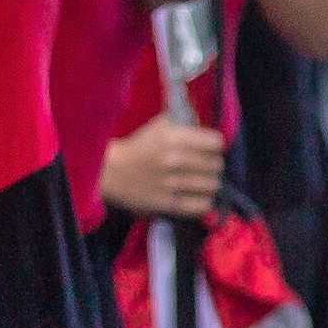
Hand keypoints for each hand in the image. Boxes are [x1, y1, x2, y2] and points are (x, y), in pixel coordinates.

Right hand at [101, 116, 226, 221]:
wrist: (111, 172)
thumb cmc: (139, 146)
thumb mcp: (160, 125)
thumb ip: (185, 121)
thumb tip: (206, 125)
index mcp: (173, 138)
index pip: (216, 143)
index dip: (216, 146)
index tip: (210, 148)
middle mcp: (175, 160)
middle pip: (216, 165)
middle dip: (213, 165)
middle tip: (206, 166)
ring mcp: (172, 184)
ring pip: (212, 185)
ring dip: (210, 183)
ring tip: (203, 182)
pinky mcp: (169, 204)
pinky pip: (202, 206)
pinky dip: (204, 201)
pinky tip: (198, 196)